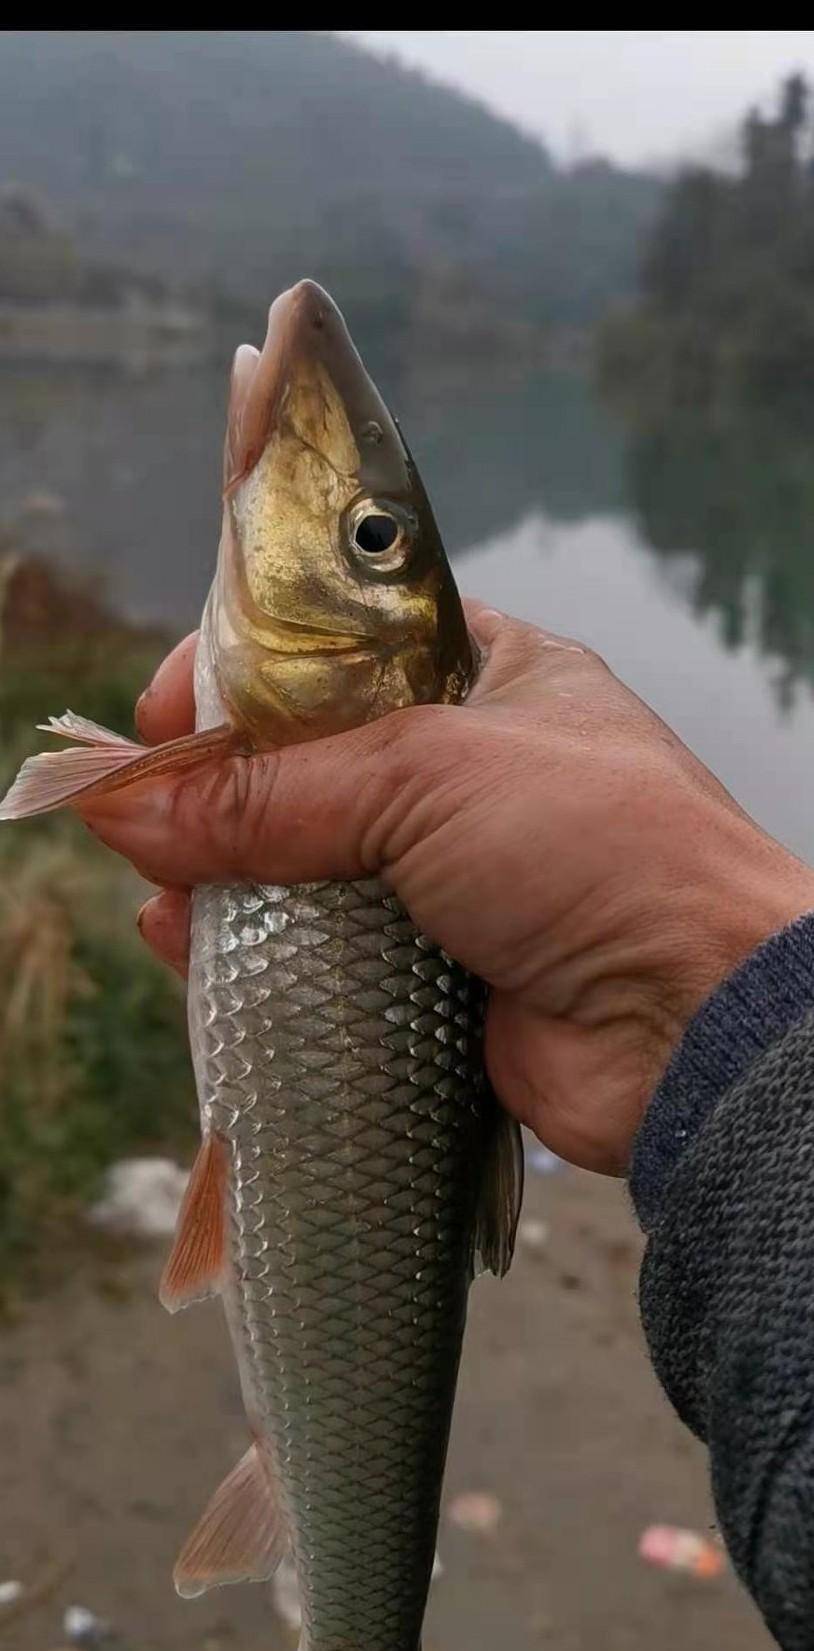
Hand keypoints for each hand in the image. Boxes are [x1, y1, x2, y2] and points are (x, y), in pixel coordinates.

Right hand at [81, 603, 813, 1174]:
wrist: (695, 1023)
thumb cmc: (598, 849)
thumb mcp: (428, 778)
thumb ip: (274, 790)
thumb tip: (128, 801)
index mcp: (494, 678)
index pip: (343, 651)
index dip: (249, 670)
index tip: (168, 708)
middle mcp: (473, 774)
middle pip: (310, 766)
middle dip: (221, 790)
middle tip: (146, 814)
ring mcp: (454, 879)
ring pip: (306, 868)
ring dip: (227, 881)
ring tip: (163, 896)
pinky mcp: (435, 974)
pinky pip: (321, 955)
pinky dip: (257, 954)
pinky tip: (195, 952)